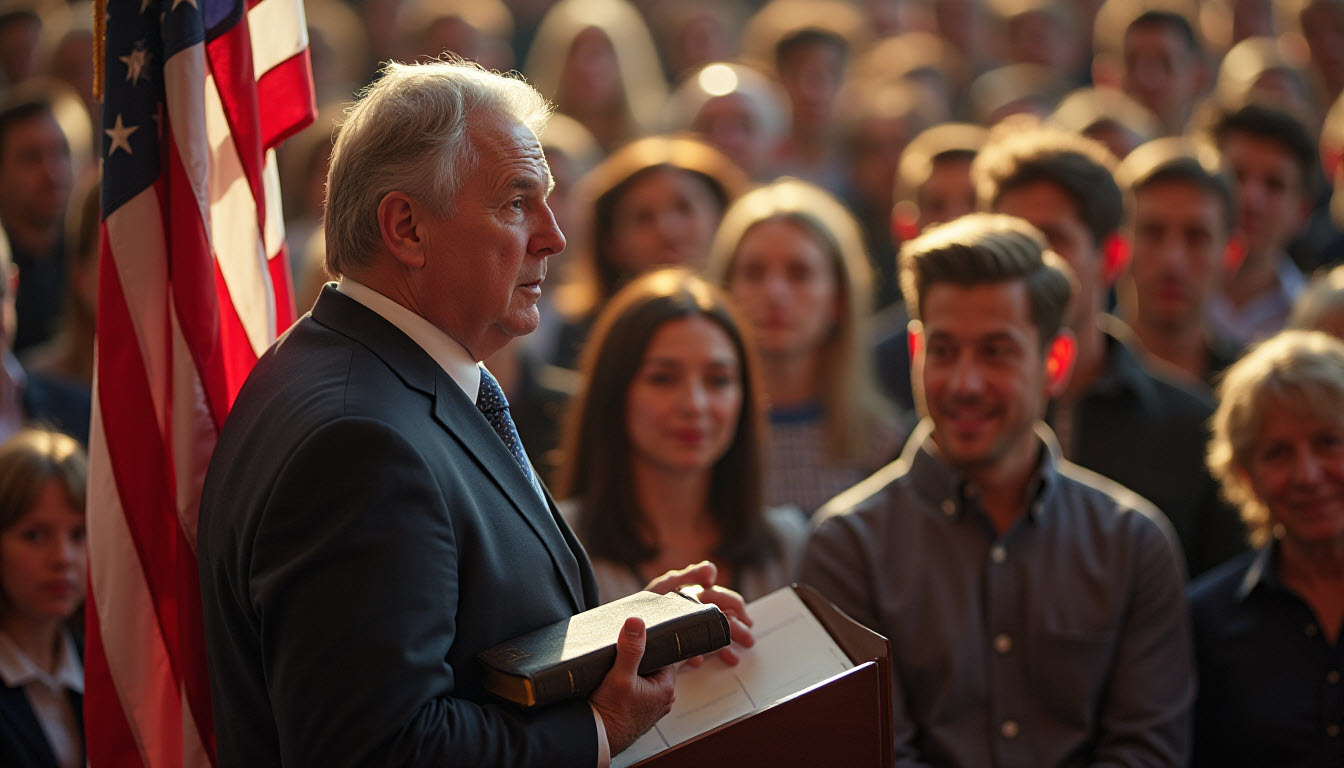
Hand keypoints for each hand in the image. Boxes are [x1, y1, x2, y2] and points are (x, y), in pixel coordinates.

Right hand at [589, 617, 676, 755]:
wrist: (597, 739)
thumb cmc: (610, 714)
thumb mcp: (619, 676)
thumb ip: (630, 649)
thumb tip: (636, 622)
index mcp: (667, 687)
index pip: (663, 654)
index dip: (647, 646)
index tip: (633, 642)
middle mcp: (663, 699)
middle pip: (653, 666)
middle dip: (639, 660)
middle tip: (620, 658)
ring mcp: (651, 707)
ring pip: (644, 679)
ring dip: (632, 674)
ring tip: (615, 671)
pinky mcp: (638, 712)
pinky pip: (636, 691)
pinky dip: (627, 686)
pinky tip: (614, 685)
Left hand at [644, 561, 754, 665]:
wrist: (621, 626)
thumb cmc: (645, 603)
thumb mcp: (665, 586)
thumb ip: (688, 575)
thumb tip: (712, 569)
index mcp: (693, 593)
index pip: (721, 597)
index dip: (735, 605)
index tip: (745, 617)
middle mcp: (692, 609)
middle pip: (721, 617)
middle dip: (736, 628)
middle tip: (749, 640)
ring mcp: (686, 627)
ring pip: (711, 634)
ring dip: (725, 645)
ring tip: (733, 657)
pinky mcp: (676, 643)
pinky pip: (694, 649)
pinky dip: (700, 655)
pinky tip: (700, 662)